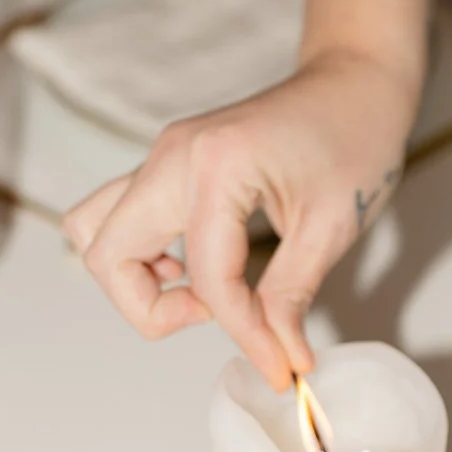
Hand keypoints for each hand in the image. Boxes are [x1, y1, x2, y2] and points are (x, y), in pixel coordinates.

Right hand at [63, 46, 417, 389]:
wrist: (355, 81)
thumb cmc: (355, 137)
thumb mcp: (332, 227)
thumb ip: (292, 297)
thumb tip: (283, 360)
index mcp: (216, 166)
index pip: (208, 279)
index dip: (245, 337)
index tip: (281, 370)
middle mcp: (173, 156)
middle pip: (106, 253)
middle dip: (150, 309)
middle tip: (214, 319)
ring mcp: (163, 156)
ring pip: (96, 230)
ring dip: (132, 279)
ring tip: (202, 294)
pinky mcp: (169, 164)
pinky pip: (122, 217)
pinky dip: (142, 256)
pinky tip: (201, 270)